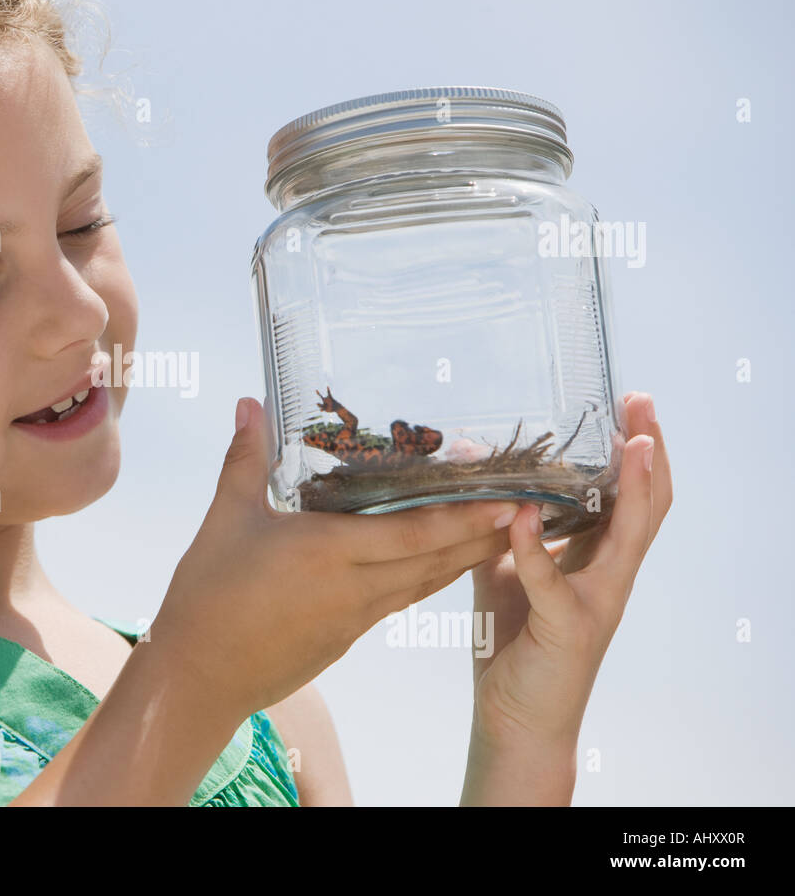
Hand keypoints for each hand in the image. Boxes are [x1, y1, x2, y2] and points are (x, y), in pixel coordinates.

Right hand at [147, 396, 519, 725]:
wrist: (200, 677)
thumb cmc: (208, 596)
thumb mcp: (224, 518)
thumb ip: (245, 458)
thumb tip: (250, 402)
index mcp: (330, 552)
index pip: (416, 532)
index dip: (467, 517)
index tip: (509, 498)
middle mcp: (355, 587)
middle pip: (436, 560)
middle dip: (484, 535)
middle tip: (526, 508)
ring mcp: (355, 618)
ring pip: (424, 583)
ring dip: (464, 559)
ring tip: (499, 533)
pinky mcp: (346, 637)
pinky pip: (401, 601)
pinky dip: (429, 579)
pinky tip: (437, 566)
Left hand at [467, 391, 672, 755]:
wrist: (514, 718)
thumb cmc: (514, 641)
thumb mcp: (502, 567)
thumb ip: (498, 523)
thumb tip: (471, 467)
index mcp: (598, 558)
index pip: (632, 494)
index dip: (638, 449)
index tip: (632, 402)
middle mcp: (610, 575)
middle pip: (648, 503)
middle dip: (648, 449)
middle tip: (642, 402)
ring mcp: (596, 601)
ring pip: (629, 535)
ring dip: (630, 487)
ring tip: (627, 443)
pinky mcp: (568, 628)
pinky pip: (554, 581)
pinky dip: (535, 546)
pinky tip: (521, 515)